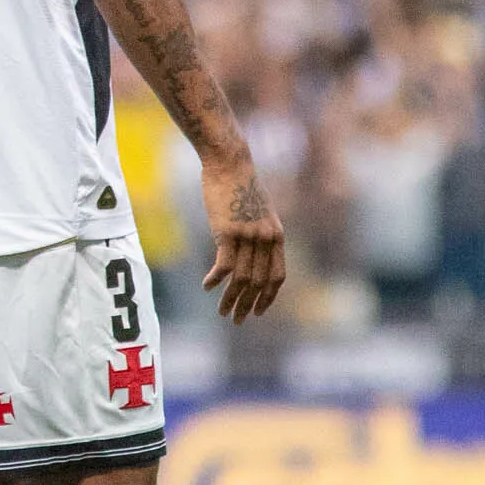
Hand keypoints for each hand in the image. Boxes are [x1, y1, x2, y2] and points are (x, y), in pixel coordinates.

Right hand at [198, 156, 284, 324]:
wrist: (230, 164)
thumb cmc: (239, 185)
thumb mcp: (257, 212)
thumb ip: (258, 233)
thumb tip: (249, 253)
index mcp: (277, 236)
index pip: (277, 276)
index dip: (268, 297)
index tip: (258, 312)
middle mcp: (266, 239)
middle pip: (258, 282)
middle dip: (248, 305)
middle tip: (236, 321)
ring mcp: (248, 235)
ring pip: (241, 278)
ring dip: (230, 299)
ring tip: (222, 312)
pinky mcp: (227, 232)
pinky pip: (223, 265)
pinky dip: (215, 280)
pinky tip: (206, 287)